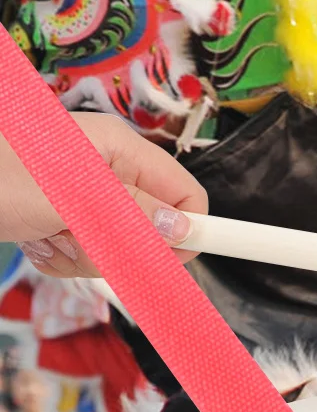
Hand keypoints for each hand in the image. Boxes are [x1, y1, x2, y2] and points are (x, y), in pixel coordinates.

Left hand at [2, 113, 207, 277]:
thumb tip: (183, 230)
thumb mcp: (66, 196)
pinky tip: (35, 242)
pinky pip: (86, 253)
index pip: (185, 195)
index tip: (169, 262)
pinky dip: (61, 257)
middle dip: (117, 247)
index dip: (186, 231)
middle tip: (76, 240)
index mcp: (120, 148)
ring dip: (82, 255)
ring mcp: (86, 195)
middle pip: (152, 228)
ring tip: (44, 237)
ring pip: (117, 247)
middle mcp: (109, 169)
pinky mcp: (63, 216)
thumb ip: (130, 213)